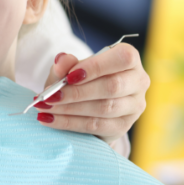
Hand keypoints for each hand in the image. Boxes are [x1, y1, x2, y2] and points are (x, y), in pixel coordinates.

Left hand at [34, 44, 149, 146]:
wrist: (85, 105)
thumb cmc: (80, 80)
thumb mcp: (69, 69)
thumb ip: (65, 64)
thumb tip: (61, 61)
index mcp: (129, 59)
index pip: (122, 58)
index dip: (96, 67)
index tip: (69, 76)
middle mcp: (138, 81)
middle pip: (112, 86)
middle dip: (77, 92)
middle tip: (50, 96)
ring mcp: (134, 106)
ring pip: (104, 108)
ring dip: (70, 109)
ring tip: (45, 108)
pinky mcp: (123, 126)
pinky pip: (96, 126)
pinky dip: (69, 123)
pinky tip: (49, 120)